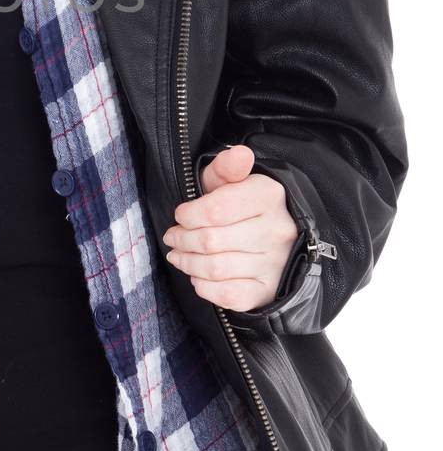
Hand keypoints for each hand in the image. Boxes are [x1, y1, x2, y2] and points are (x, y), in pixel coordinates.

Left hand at [162, 145, 298, 311]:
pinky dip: (205, 287)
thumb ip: (226, 168)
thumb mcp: (230, 181)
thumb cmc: (242, 205)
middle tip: (173, 237)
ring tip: (179, 255)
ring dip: (187, 263)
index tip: (181, 216)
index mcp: (268, 196)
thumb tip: (240, 154)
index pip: (215, 210)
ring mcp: (275, 263)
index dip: (188, 215)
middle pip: (210, 241)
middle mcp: (277, 230)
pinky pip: (228, 295)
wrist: (274, 235)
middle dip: (181, 240)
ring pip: (215, 268)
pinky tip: (198, 276)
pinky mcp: (269, 290)